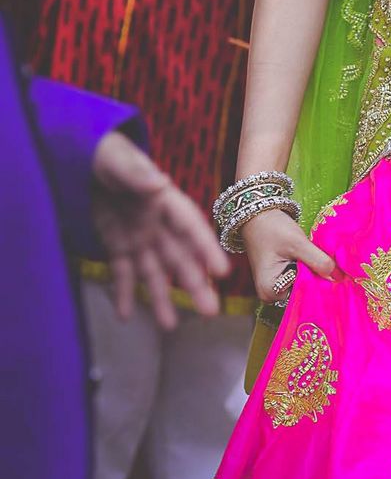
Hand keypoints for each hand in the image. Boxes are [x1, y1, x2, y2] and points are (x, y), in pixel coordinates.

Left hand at [91, 131, 229, 330]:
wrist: (81, 158)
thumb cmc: (105, 152)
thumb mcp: (117, 158)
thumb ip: (136, 173)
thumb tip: (158, 185)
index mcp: (164, 198)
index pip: (190, 226)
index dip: (206, 248)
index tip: (222, 272)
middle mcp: (157, 223)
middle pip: (179, 257)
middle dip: (194, 284)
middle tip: (210, 311)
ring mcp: (139, 236)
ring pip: (154, 272)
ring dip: (162, 297)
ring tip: (170, 326)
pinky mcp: (117, 245)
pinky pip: (123, 272)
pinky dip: (125, 293)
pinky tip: (127, 316)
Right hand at [241, 206, 341, 303]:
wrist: (257, 214)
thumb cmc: (271, 228)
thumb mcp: (297, 243)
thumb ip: (318, 261)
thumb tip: (339, 277)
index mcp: (270, 291)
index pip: (304, 294)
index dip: (321, 284)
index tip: (338, 275)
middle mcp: (270, 294)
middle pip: (303, 289)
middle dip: (318, 277)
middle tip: (334, 265)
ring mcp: (275, 286)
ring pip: (303, 282)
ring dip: (313, 271)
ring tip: (323, 259)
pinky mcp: (279, 276)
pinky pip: (298, 276)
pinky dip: (307, 267)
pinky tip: (314, 258)